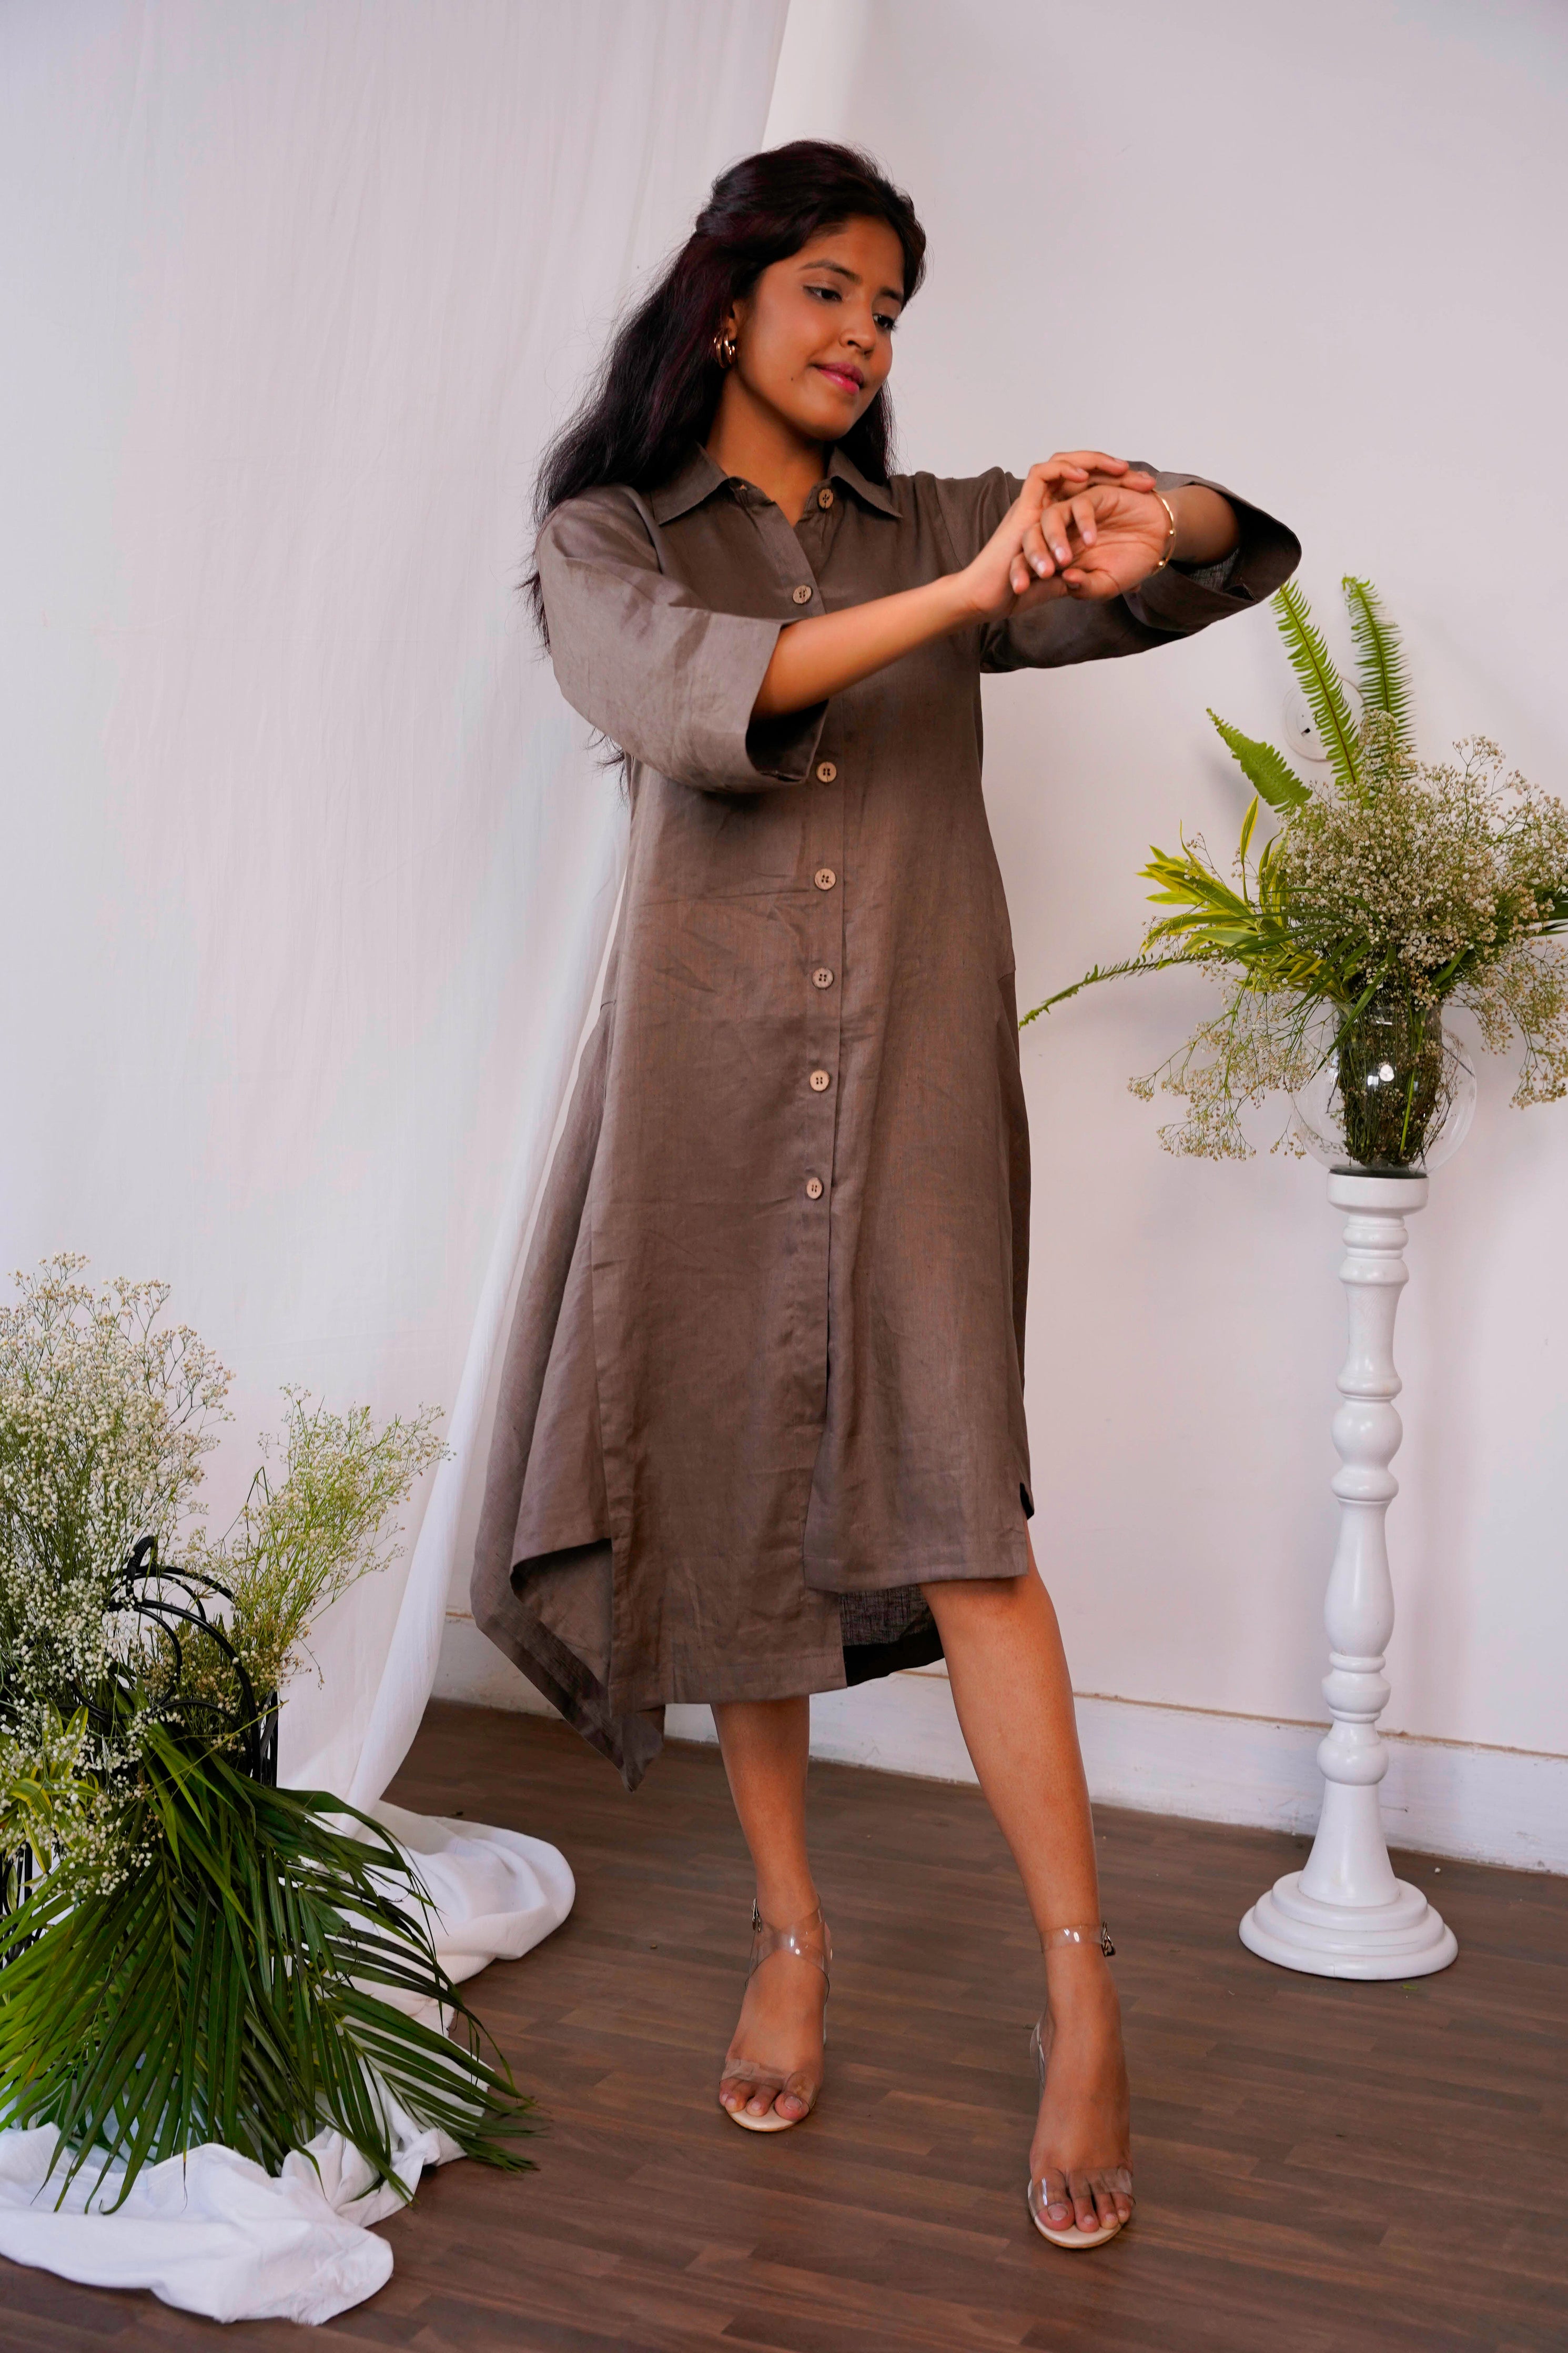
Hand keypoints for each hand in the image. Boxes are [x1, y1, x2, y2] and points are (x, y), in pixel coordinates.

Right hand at [959, 452, 1157, 620]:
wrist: (986, 598)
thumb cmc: (1014, 594)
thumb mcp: (1058, 583)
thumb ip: (1076, 576)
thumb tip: (1089, 577)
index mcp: (1057, 523)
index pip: (1090, 493)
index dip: (1119, 490)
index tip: (1147, 497)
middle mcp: (1045, 508)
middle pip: (1081, 474)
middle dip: (1115, 472)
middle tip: (1146, 482)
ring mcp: (1033, 505)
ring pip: (1062, 464)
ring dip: (1093, 462)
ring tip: (1120, 469)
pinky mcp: (1022, 506)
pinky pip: (1042, 474)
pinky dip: (1063, 469)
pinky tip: (1084, 476)